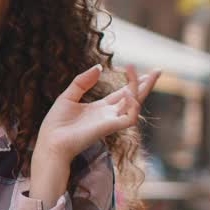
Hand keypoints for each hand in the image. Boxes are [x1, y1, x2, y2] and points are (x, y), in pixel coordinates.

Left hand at [36, 64, 159, 160]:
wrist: (50, 142)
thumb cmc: (56, 124)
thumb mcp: (68, 97)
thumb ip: (83, 82)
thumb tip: (99, 67)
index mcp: (99, 109)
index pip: (121, 94)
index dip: (131, 82)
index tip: (138, 69)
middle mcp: (108, 115)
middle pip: (133, 98)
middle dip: (145, 85)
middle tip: (158, 70)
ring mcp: (110, 122)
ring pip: (135, 105)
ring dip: (139, 89)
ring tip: (141, 75)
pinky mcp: (110, 128)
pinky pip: (130, 118)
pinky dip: (133, 106)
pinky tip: (130, 93)